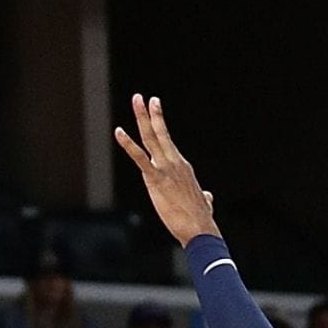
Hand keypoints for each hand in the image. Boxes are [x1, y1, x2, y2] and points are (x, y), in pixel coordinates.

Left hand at [113, 94, 217, 245]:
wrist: (200, 230)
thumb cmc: (200, 220)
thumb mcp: (204, 203)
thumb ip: (204, 197)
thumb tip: (208, 197)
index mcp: (182, 167)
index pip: (167, 144)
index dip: (160, 126)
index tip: (155, 110)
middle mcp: (175, 162)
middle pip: (160, 133)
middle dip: (152, 113)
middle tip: (144, 97)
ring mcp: (165, 168)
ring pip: (151, 137)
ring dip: (142, 117)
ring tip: (137, 99)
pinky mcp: (156, 179)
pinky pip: (139, 157)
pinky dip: (128, 144)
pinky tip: (119, 131)